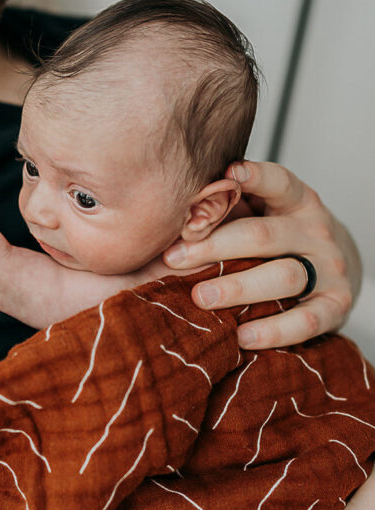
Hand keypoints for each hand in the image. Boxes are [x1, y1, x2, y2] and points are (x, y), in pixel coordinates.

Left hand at [163, 160, 361, 348]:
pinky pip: (306, 321)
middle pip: (263, 235)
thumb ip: (231, 206)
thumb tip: (169, 211)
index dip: (255, 176)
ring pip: (283, 277)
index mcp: (297, 201)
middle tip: (172, 258)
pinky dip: (274, 330)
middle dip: (214, 246)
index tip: (227, 174)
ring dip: (238, 288)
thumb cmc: (282, 235)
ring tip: (201, 296)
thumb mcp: (265, 210)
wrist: (340, 264)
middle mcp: (316, 231)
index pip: (278, 182)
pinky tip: (242, 336)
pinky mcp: (337, 305)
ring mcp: (330, 269)